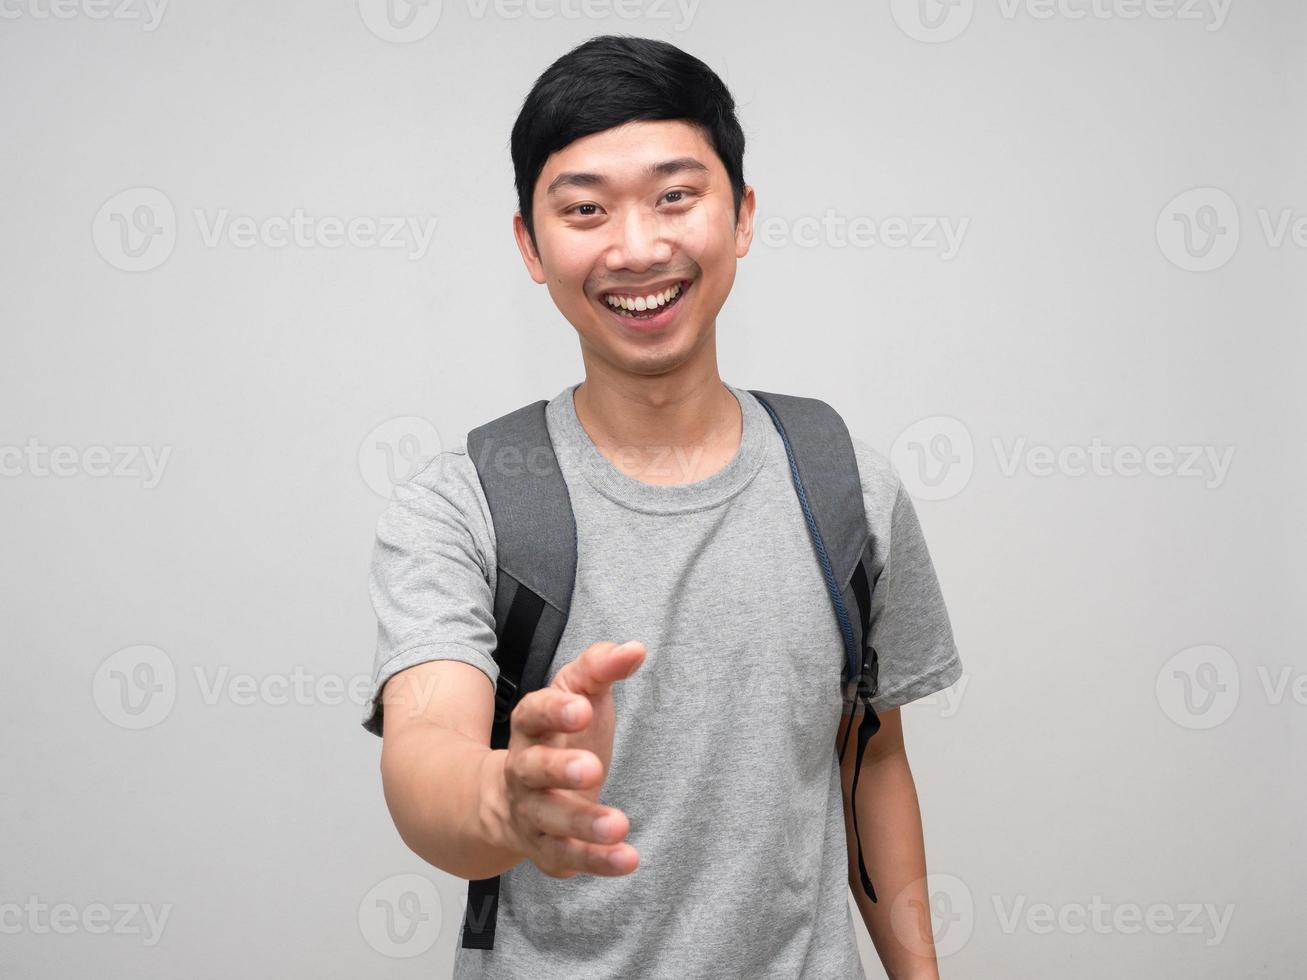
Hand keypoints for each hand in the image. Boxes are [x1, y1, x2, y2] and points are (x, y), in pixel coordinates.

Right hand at [499, 640, 645, 878]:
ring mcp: (531, 814)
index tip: (584, 708)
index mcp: (529, 728)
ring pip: (549, 821)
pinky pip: (567, 858)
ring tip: (618, 824)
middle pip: (532, 771)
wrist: (513, 798)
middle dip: (559, 770)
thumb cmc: (559, 736)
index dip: (555, 711)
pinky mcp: (547, 849)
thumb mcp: (577, 693)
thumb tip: (634, 649)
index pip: (533, 714)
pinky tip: (627, 858)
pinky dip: (596, 861)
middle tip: (592, 768)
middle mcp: (522, 773)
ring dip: (581, 823)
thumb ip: (601, 668)